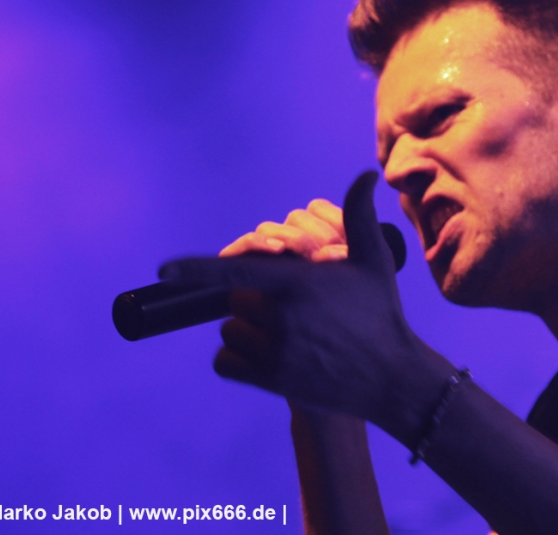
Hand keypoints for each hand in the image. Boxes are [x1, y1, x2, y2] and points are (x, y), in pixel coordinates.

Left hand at [159, 172, 449, 444]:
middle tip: (284, 306)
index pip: (237, 270)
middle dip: (251, 299)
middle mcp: (283, 317)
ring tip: (280, 332)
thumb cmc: (380, 313)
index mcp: (299, 283)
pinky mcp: (272, 381)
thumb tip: (365, 175)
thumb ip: (359, 216)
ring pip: (230, 332)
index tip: (165, 270)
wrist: (392, 378)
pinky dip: (235, 360)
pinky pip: (226, 364)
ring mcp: (276, 352)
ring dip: (244, 330)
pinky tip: (263, 356)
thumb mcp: (373, 261)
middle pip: (236, 299)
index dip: (197, 269)